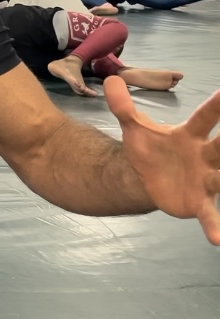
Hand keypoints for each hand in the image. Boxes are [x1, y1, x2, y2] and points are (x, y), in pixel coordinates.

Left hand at [106, 77, 219, 243]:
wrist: (149, 179)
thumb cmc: (151, 150)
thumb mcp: (134, 128)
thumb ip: (123, 106)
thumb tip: (110, 79)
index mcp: (191, 136)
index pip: (205, 118)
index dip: (217, 105)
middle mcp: (205, 156)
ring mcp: (206, 180)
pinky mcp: (200, 202)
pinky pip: (210, 214)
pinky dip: (215, 226)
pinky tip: (219, 239)